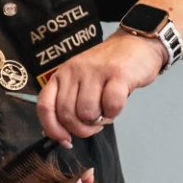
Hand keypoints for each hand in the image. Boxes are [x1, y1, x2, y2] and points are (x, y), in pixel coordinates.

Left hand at [36, 30, 168, 145]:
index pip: (45, 106)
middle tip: (94, 124)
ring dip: (99, 121)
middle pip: (67, 115)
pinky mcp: (118, 74)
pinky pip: (111, 106)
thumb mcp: (81, 81)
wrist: (136, 43)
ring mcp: (96, 71)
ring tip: (106, 110)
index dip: (52, 128)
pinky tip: (117, 104)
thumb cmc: (107, 69)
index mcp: (62, 75)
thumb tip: (60, 135)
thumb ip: (69, 103)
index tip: (65, 139)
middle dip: (81, 129)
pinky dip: (114, 112)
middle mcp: (75, 71)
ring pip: (87, 113)